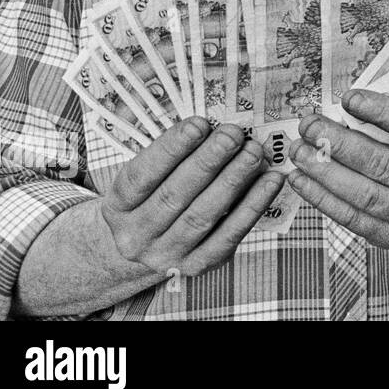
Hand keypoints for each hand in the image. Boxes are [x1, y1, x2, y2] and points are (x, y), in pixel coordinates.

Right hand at [97, 119, 284, 280]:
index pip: (141, 176)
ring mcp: (166, 255)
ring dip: (232, 180)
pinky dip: (252, 207)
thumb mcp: (150, 177)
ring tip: (254, 152)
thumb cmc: (156, 197)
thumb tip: (214, 127)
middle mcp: (135, 236)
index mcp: (117, 207)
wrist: (150, 246)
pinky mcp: (198, 265)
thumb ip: (173, 155)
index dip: (170, 149)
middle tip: (233, 134)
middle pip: (174, 196)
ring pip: (202, 216)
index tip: (199, 123)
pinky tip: (270, 181)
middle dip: (207, 161)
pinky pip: (228, 235)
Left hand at [286, 90, 388, 248]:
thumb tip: (338, 113)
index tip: (349, 98)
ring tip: (299, 152)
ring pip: (365, 194)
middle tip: (310, 126)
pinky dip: (322, 197)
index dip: (383, 112)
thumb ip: (387, 126)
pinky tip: (301, 179)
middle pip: (384, 163)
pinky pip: (352, 217)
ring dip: (325, 171)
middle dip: (340, 143)